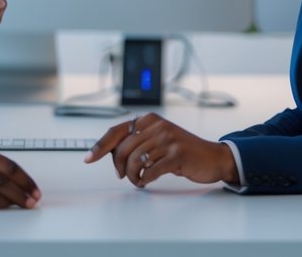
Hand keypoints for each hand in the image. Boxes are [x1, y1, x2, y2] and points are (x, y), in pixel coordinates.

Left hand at [83, 112, 237, 187]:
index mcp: (149, 119)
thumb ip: (136, 141)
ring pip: (134, 161)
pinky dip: (144, 179)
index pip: (116, 131)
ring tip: (138, 179)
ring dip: (133, 176)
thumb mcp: (157, 139)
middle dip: (119, 167)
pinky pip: (149, 171)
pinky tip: (147, 181)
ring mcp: (168, 139)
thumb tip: (109, 153)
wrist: (212, 157)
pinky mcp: (176, 154)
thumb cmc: (181, 150)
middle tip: (124, 176)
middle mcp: (157, 126)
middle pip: (122, 149)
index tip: (88, 158)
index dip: (100, 146)